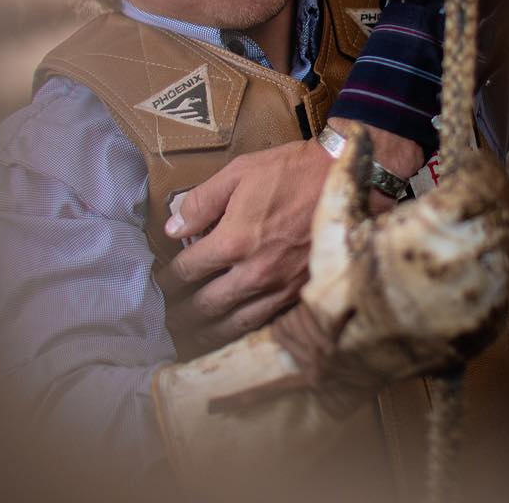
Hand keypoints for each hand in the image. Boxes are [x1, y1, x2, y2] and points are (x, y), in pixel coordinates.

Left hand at [158, 139, 330, 349]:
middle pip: (207, 305)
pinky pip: (267, 323)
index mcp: (234, 240)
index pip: (189, 269)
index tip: (160, 283)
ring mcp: (281, 288)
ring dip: (209, 332)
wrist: (348, 179)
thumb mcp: (239, 172)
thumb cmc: (293, 171)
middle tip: (167, 320)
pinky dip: (245, 332)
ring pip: (236, 323)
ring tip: (192, 337)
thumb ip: (201, 202)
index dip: (169, 278)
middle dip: (182, 314)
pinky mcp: (302, 294)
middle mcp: (255, 272)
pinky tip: (234, 334)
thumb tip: (173, 227)